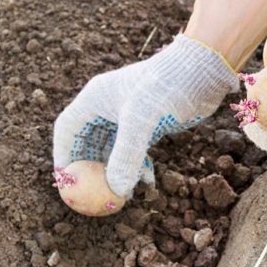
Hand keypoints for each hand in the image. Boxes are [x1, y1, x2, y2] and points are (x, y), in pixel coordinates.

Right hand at [53, 35, 237, 197]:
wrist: (202, 71)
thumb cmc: (166, 87)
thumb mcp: (141, 122)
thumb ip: (126, 156)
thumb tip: (117, 190)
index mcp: (95, 98)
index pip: (67, 130)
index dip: (64, 156)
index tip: (66, 182)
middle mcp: (108, 106)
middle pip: (89, 143)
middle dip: (91, 170)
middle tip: (94, 195)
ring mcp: (129, 115)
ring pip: (114, 149)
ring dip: (117, 171)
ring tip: (125, 192)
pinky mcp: (149, 123)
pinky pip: (135, 150)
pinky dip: (138, 166)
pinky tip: (147, 180)